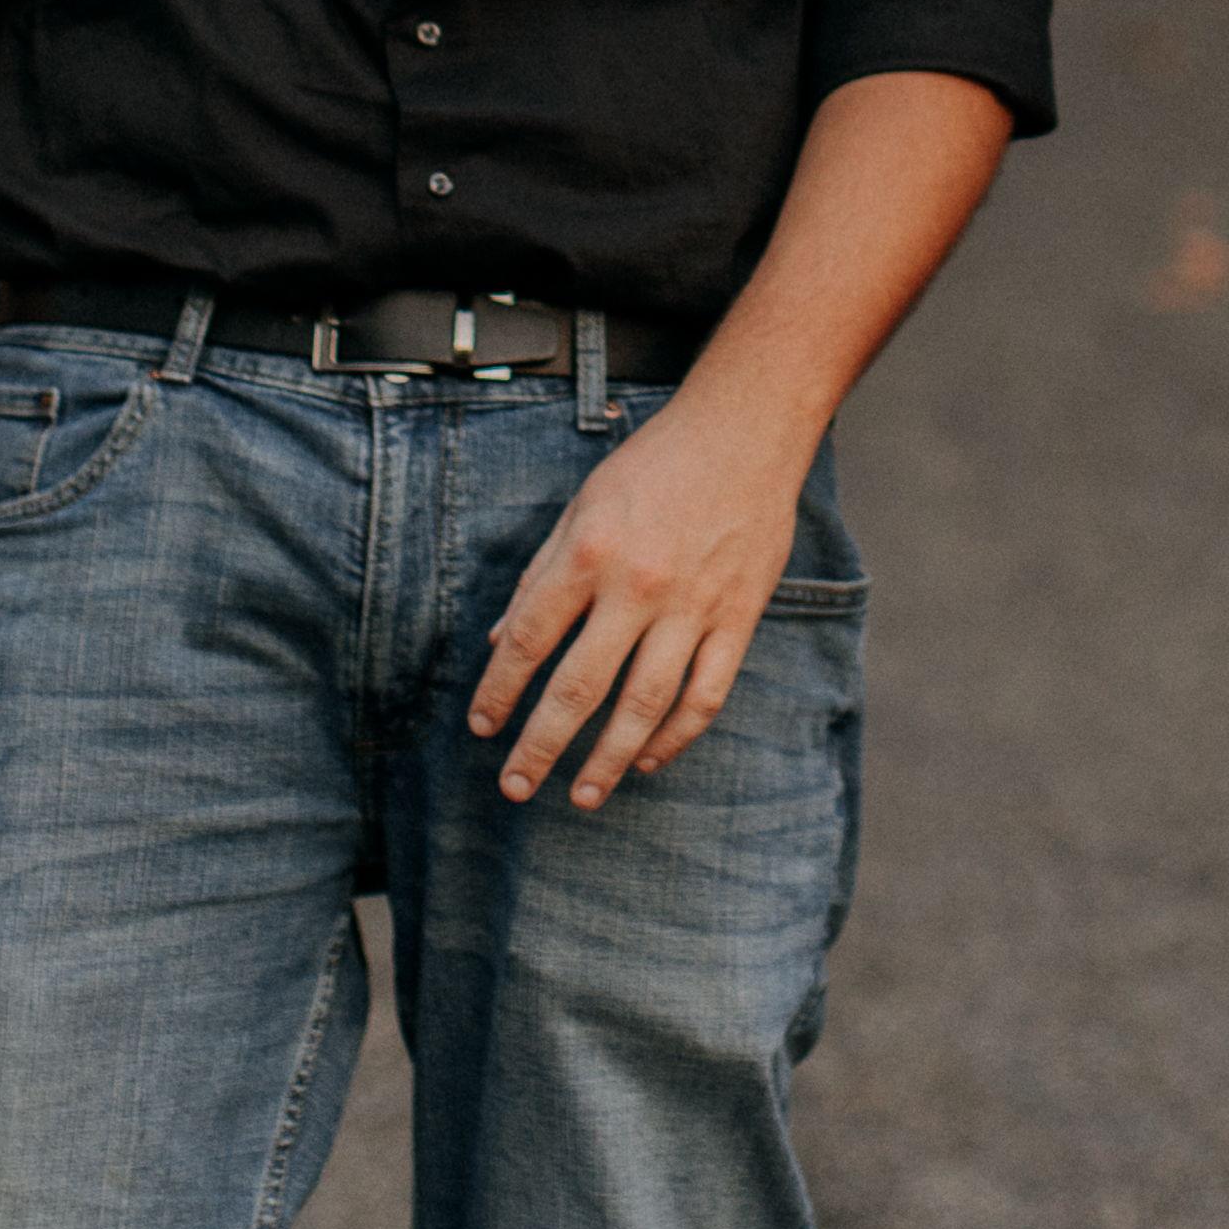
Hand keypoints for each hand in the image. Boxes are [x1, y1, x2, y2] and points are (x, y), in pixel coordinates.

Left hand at [468, 387, 815, 806]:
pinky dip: (676, 737)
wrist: (745, 432)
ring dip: (608, 760)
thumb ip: (542, 575)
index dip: (500, 690)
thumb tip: (504, 641)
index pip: (530, 639)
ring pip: (644, 706)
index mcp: (590, 552)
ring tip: (582, 796)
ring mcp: (693, 607)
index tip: (483, 726)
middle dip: (541, 746)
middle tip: (515, 787)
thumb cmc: (654, 466)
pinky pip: (705, 695)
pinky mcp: (739, 618)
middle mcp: (638, 586)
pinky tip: (650, 760)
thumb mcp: (582, 506)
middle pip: (579, 688)